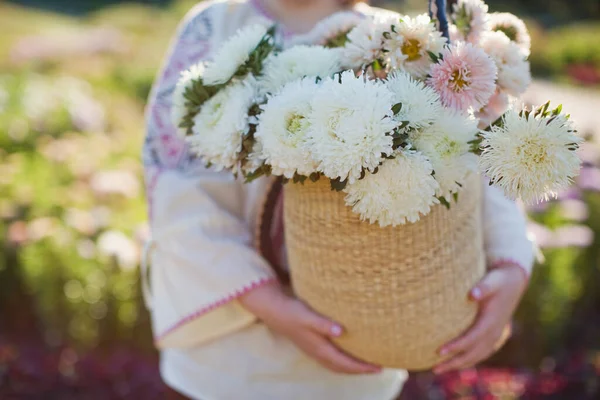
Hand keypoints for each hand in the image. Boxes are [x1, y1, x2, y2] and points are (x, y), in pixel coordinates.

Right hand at [239, 281, 381, 374]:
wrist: (273, 310)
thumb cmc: (292, 311)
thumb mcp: (308, 315)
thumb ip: (324, 324)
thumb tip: (342, 331)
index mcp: (319, 348)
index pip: (345, 363)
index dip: (362, 367)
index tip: (378, 367)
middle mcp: (317, 352)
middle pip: (342, 367)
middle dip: (360, 369)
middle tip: (378, 367)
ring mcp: (313, 350)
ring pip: (336, 365)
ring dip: (351, 367)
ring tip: (366, 363)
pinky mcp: (310, 344)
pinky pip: (330, 359)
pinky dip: (342, 361)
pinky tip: (346, 354)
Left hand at [433, 263, 527, 373]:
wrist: (513, 282)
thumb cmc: (498, 280)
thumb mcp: (491, 280)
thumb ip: (482, 287)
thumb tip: (472, 295)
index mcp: (491, 321)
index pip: (471, 338)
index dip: (456, 346)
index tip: (439, 351)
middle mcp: (494, 332)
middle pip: (473, 354)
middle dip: (454, 362)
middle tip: (434, 368)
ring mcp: (495, 335)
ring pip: (477, 356)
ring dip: (459, 364)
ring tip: (439, 369)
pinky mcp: (493, 335)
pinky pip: (480, 353)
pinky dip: (468, 360)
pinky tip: (455, 363)